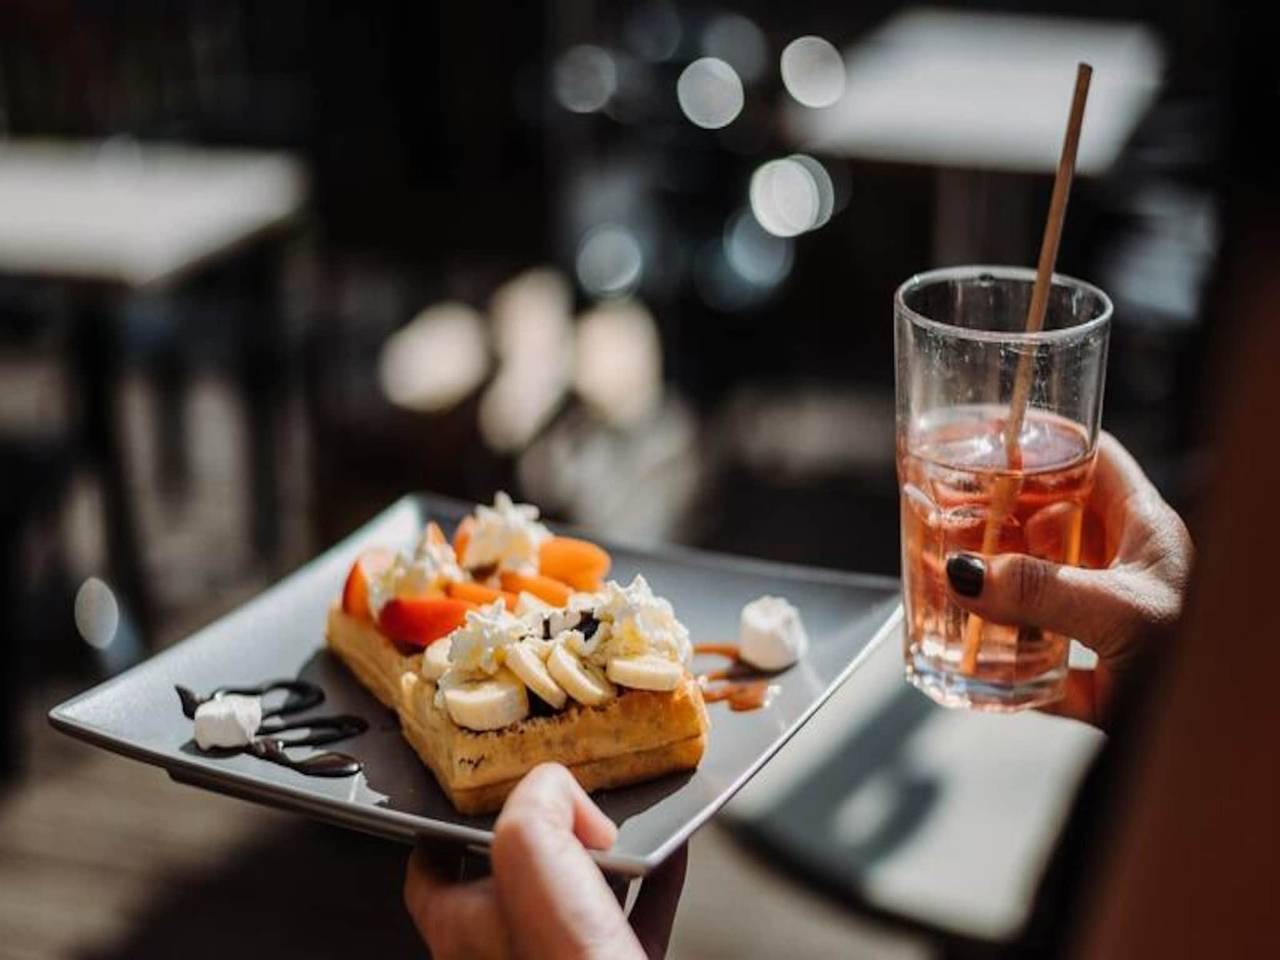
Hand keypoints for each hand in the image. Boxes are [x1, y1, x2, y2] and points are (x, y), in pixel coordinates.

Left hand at [404, 763, 685, 958]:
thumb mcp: (529, 844)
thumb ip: (536, 799)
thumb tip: (560, 791)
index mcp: (462, 927)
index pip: (429, 874)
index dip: (444, 835)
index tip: (464, 810)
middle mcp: (501, 954)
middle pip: (512, 881)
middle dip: (542, 842)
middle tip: (562, 812)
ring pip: (575, 905)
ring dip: (602, 865)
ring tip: (624, 832)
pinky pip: (632, 925)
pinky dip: (650, 889)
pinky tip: (668, 860)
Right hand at [945, 432, 1192, 725]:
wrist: (1239, 744)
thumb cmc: (1206, 660)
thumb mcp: (1120, 611)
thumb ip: (1040, 590)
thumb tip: (964, 573)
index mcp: (1147, 531)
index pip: (1094, 462)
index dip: (1047, 443)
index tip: (993, 441)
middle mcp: (1129, 571)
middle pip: (1055, 526)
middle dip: (1002, 522)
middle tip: (950, 517)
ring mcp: (1114, 626)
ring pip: (1045, 595)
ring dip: (1000, 594)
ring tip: (951, 586)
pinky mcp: (1105, 685)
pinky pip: (1045, 669)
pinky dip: (1010, 671)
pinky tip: (979, 669)